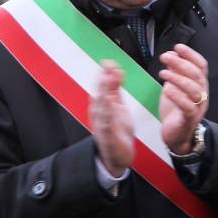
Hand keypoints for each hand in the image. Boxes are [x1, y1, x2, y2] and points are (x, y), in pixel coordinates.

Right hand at [89, 61, 134, 175]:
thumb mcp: (117, 106)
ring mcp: (101, 123)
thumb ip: (115, 90)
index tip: (109, 61)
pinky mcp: (106, 135)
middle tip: (108, 65)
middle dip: (103, 80)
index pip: (103, 87)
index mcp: (103, 105)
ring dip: (104, 92)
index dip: (105, 74)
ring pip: (102, 106)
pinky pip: (106, 122)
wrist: (117, 156)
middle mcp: (99, 113)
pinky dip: (107, 112)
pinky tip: (109, 103)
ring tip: (107, 79)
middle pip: (100, 93)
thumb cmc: (117, 130)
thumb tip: (115, 71)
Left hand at [158, 45, 209, 153]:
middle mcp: (202, 94)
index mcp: (199, 85)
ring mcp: (198, 107)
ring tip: (163, 73)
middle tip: (165, 57)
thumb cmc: (176, 110)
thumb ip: (175, 72)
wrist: (178, 136)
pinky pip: (187, 106)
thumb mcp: (174, 87)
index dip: (191, 55)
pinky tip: (166, 90)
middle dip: (181, 63)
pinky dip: (177, 96)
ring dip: (178, 78)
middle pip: (197, 75)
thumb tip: (171, 54)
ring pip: (194, 89)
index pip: (201, 66)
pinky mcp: (189, 119)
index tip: (178, 47)